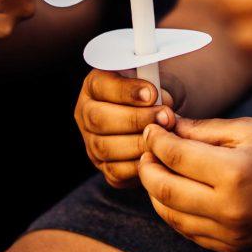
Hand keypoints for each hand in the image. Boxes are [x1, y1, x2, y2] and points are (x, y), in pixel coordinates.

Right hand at [75, 69, 181, 187]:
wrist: (157, 120)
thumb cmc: (153, 96)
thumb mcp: (153, 80)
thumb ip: (154, 83)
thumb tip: (163, 103)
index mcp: (94, 86)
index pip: (100, 86)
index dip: (125, 91)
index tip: (152, 94)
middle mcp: (86, 114)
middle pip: (99, 119)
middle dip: (135, 119)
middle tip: (165, 117)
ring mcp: (91, 142)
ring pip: (105, 147)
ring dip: (139, 143)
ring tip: (164, 137)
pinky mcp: (104, 166)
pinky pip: (115, 171)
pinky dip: (137, 165)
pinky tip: (157, 155)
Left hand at [139, 117, 251, 251]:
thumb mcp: (248, 130)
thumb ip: (201, 131)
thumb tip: (161, 127)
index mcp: (235, 173)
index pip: (173, 156)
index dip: (155, 139)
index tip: (152, 128)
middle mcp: (231, 210)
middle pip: (163, 189)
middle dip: (147, 166)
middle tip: (148, 150)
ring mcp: (234, 235)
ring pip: (171, 216)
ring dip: (157, 191)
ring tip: (161, 169)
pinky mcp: (237, 249)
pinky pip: (191, 233)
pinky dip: (177, 212)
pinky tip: (181, 192)